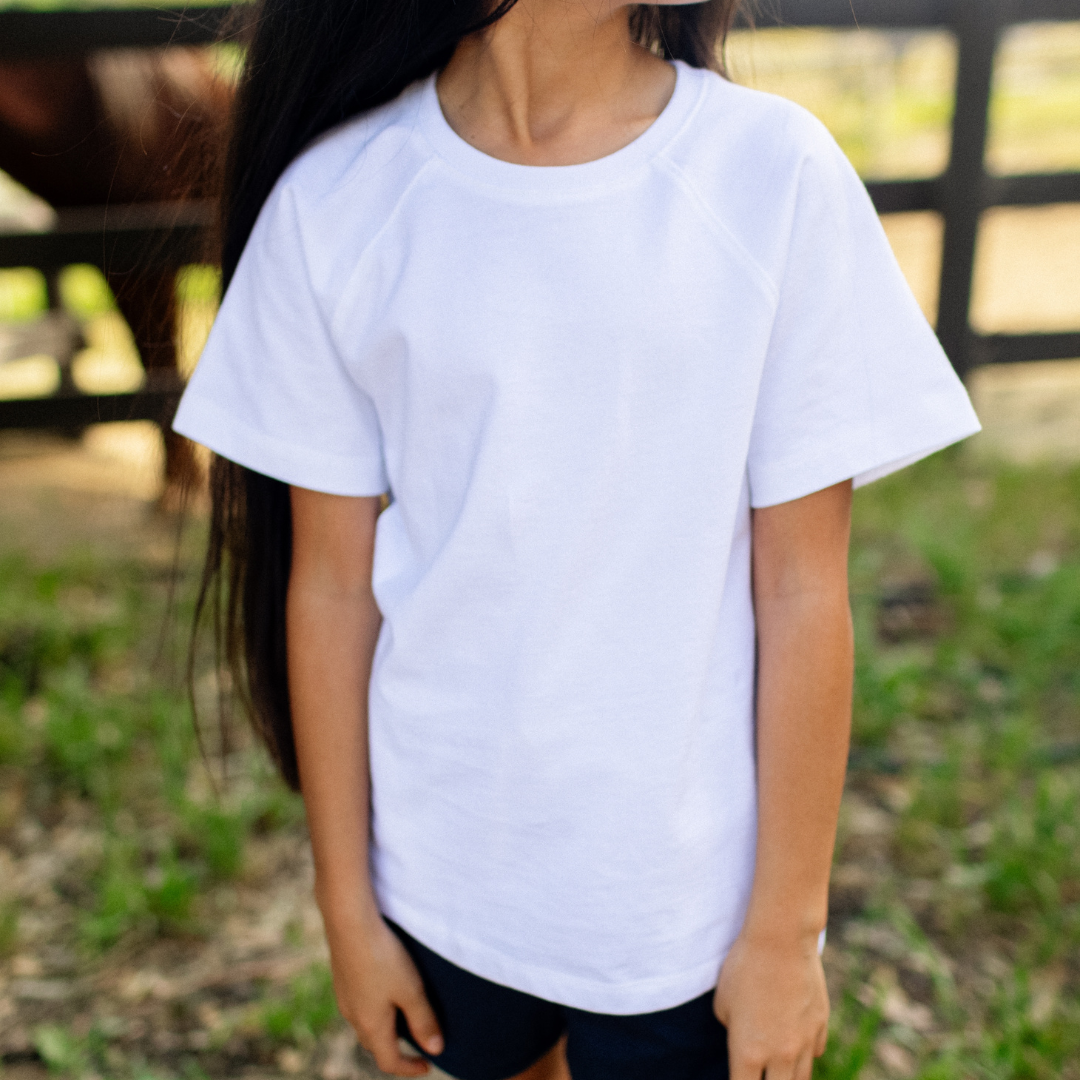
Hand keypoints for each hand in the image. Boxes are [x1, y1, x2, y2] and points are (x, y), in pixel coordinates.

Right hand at [323, 910, 443, 1075]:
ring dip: (385, 1027)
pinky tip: (385, 989)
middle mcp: (353, 1016)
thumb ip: (423, 1020)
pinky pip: (359, 1004)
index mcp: (371, 1026)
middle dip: (396, 1049)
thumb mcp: (411, 990)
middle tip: (417, 1042)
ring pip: (366, 1023)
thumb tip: (435, 1049)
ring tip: (404, 1016)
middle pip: (375, 1044)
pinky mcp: (342, 978)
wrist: (348, 922)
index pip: (389, 1061)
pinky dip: (375, 1008)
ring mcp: (344, 997)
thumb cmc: (383, 957)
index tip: (427, 1065)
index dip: (409, 1068)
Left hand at [713, 931, 828, 1079]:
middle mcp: (779, 1055)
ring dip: (788, 1075)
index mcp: (748, 1052)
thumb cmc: (744, 966)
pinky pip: (814, 1052)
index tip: (739, 1077)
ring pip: (800, 1078)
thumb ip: (732, 1029)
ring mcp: (804, 1042)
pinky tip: (797, 1044)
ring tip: (779, 1068)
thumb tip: (741, 1036)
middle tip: (760, 1072)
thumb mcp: (723, 1001)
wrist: (781, 940)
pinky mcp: (821, 1025)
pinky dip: (805, 1053)